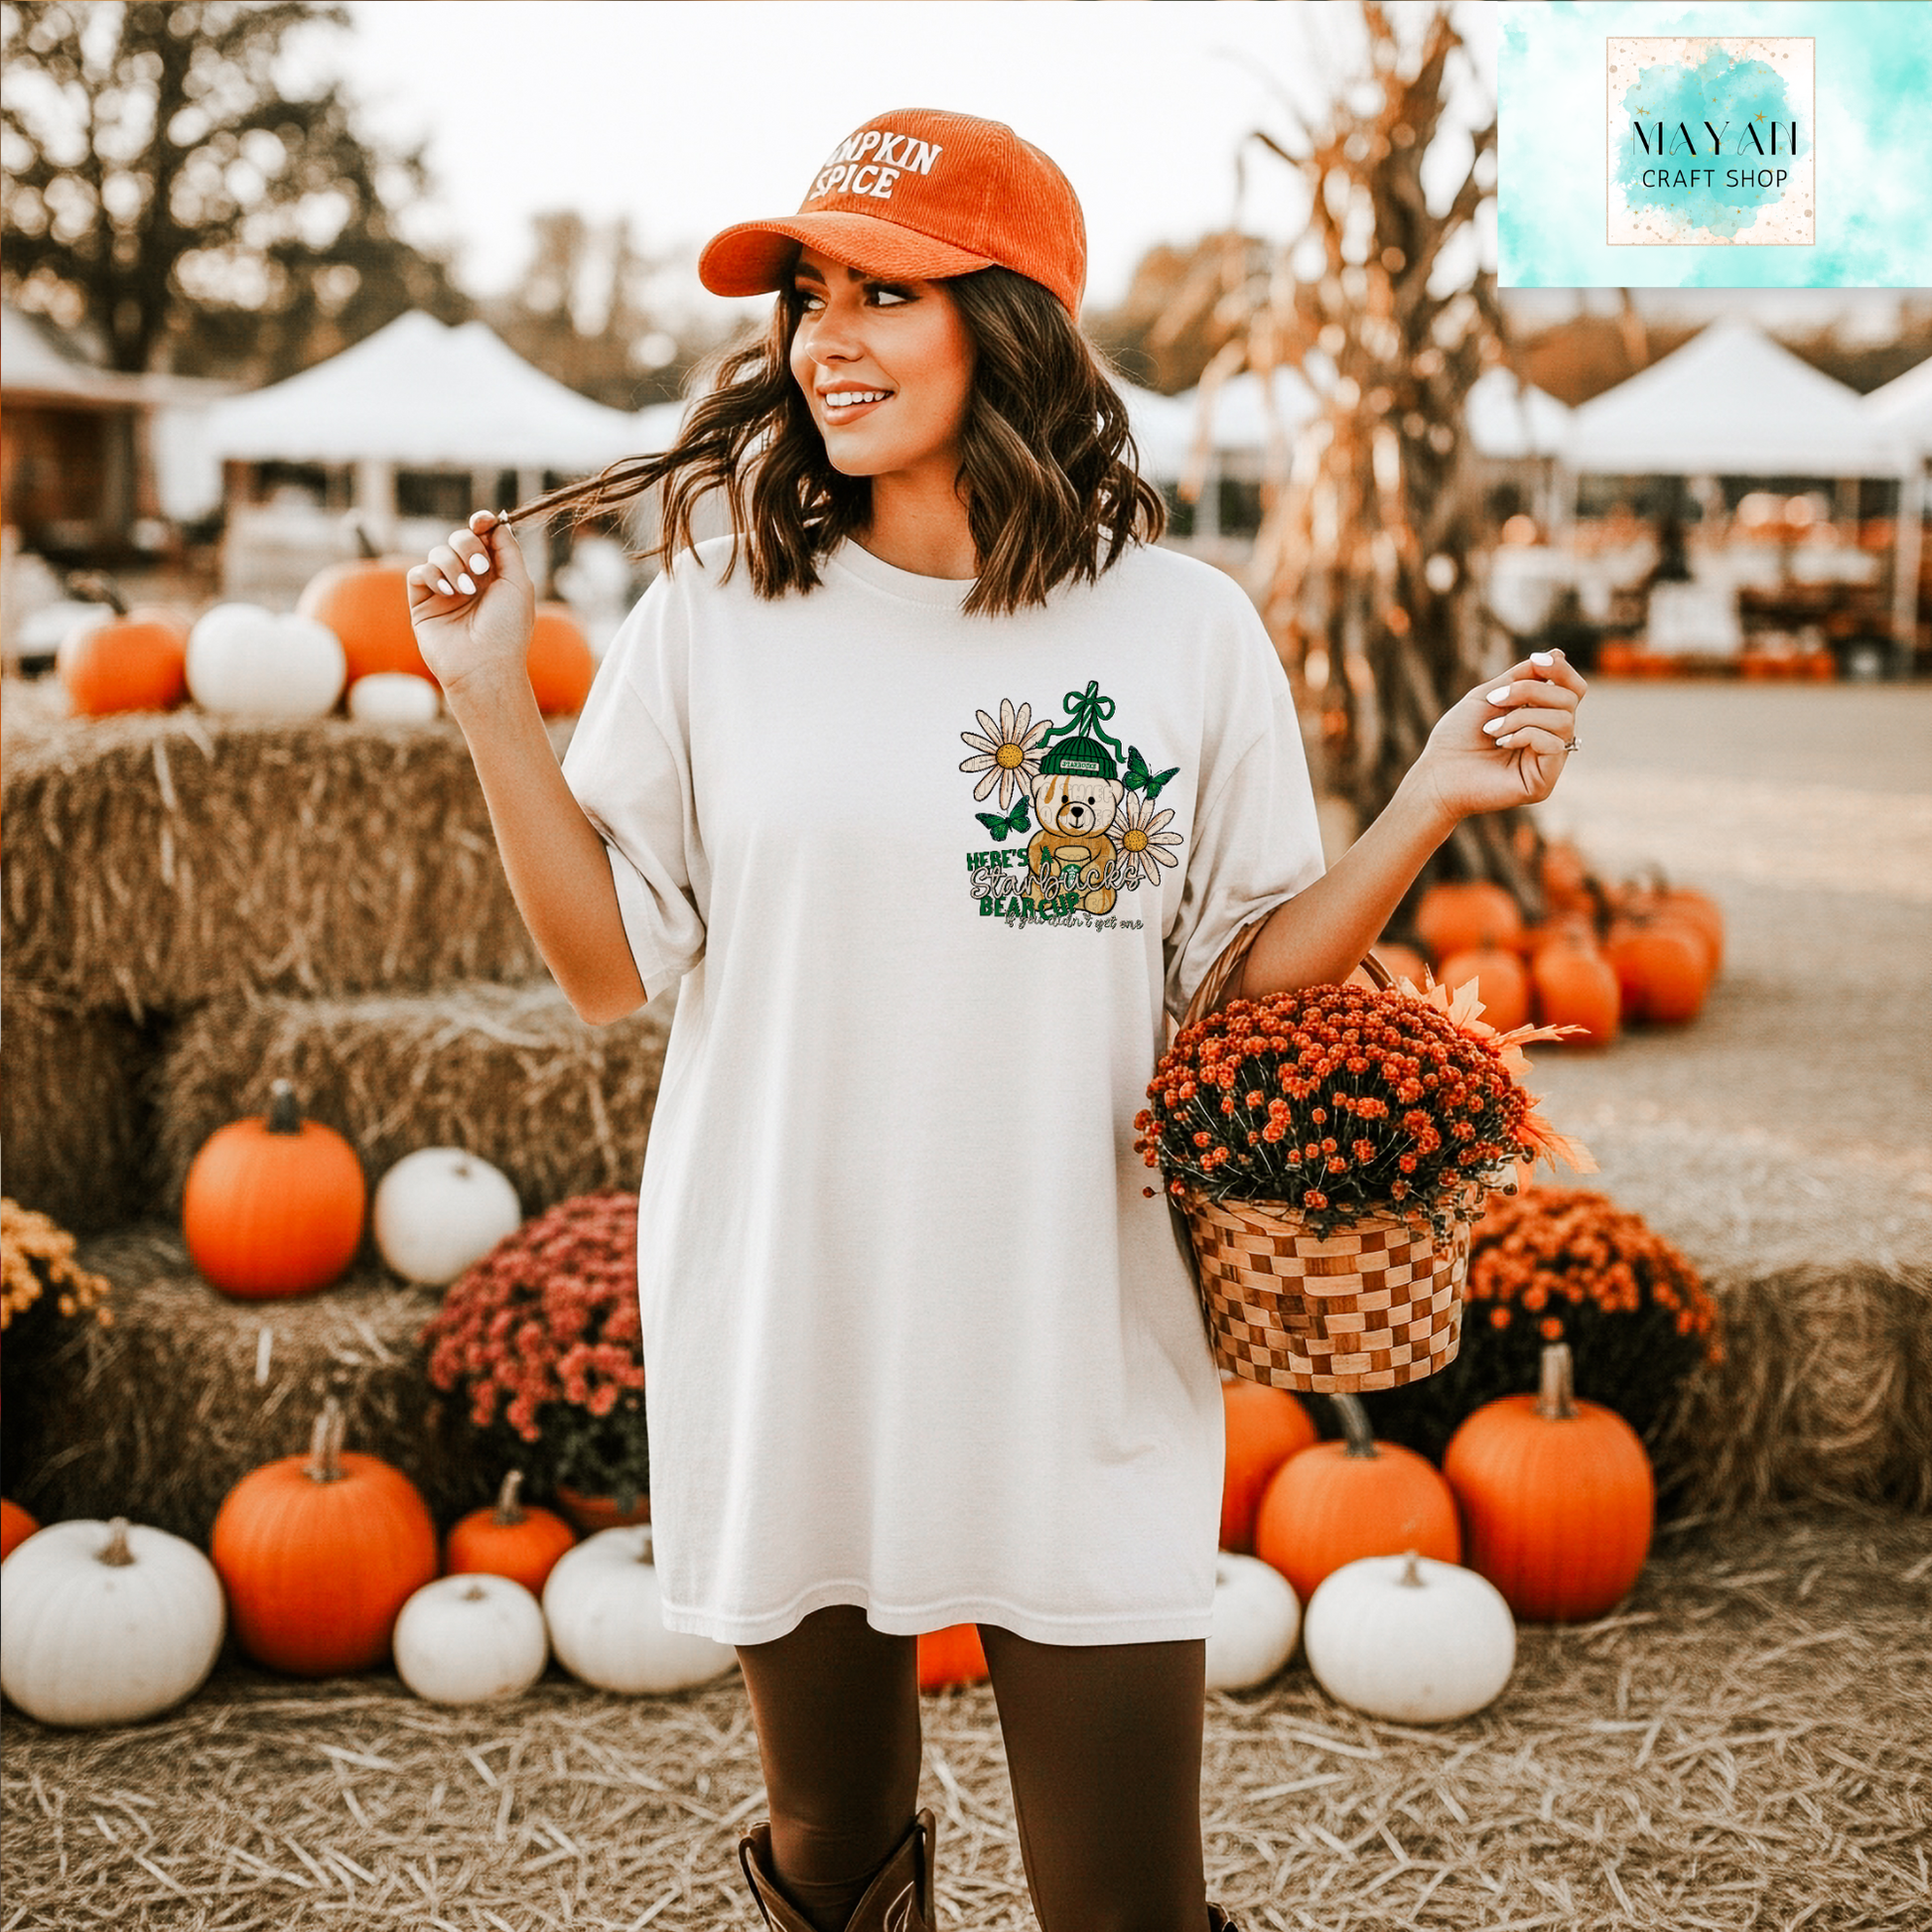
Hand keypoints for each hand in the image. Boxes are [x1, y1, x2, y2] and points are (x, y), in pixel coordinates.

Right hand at [407, 510, 536, 700]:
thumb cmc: (507, 629)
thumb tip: (497, 519)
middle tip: (480, 568)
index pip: (482, 538)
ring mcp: (444, 591)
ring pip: (438, 553)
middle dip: (468, 546)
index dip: (481, 524)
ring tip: (466, 590)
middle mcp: (468, 580)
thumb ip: (507, 548)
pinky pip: (419, 572)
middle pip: (459, 539)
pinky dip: (433, 576)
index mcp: (494, 576)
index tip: (482, 521)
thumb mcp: (518, 583)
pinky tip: (448, 594)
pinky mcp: (422, 602)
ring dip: (453, 564)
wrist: (484, 665)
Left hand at [1411, 648, 1585, 825]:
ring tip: (1491, 729)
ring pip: (1565, 720)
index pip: (1571, 688)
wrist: (1436, 773)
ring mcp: (1549, 761)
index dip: (1561, 670)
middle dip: (1531, 691)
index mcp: (1540, 716)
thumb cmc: (1458, 735)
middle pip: (1570, 699)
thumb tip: (1558, 653)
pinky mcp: (1544, 782)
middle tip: (1496, 700)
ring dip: (1523, 716)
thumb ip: (1523, 676)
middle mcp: (1550, 737)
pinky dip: (1526, 735)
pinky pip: (1554, 745)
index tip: (1537, 660)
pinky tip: (1501, 743)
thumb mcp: (1490, 695)